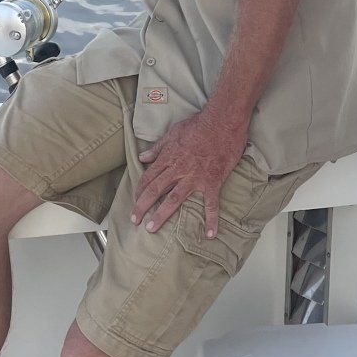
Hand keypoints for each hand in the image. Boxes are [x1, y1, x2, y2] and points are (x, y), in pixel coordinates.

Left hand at [131, 108, 249, 237]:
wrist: (223, 121)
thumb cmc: (198, 124)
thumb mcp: (173, 133)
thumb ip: (158, 148)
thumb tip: (142, 158)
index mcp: (169, 158)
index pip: (149, 177)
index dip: (139, 191)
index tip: (134, 201)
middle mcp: (178, 169)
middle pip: (156, 190)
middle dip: (143, 206)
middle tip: (134, 221)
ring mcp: (195, 177)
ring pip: (174, 199)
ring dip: (162, 214)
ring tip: (152, 228)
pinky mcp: (212, 181)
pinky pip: (211, 204)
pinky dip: (211, 219)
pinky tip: (209, 234)